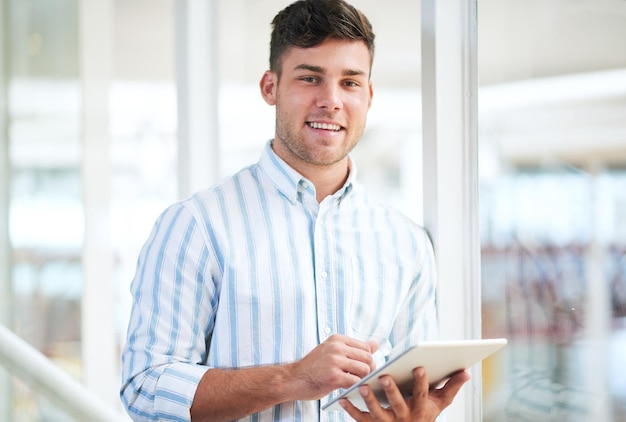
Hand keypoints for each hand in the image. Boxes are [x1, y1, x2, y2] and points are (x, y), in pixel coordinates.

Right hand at [288, 334, 378, 400]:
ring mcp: (335, 361)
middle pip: (367, 357)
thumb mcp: (333, 352)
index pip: (365, 347)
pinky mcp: (334, 376)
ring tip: (357, 383)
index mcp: (337, 339)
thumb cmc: (314, 367)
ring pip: (364, 369)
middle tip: (364, 378)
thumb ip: (355, 348)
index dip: (369, 359)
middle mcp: (336, 347)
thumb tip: (376, 344)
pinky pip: (356, 381)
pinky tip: (351, 388)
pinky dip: (357, 387)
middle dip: (370, 370)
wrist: (294, 379)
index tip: (365, 368)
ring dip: (364, 379)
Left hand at [339, 367, 470, 421]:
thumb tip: (467, 370)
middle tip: (384, 375)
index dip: (422, 382)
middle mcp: (404, 418)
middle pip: (398, 405)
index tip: (420, 366)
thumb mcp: (439, 403)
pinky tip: (343, 398)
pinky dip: (350, 410)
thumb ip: (451, 386)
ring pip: (377, 413)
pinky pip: (360, 419)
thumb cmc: (425, 413)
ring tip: (362, 386)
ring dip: (369, 400)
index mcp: (420, 409)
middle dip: (391, 391)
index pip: (422, 395)